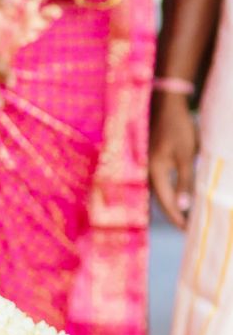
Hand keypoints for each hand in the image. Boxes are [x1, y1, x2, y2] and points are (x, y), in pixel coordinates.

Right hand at [149, 92, 197, 227]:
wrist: (166, 104)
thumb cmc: (178, 128)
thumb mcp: (187, 155)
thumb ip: (184, 181)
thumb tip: (183, 206)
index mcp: (155, 172)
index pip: (166, 202)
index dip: (178, 218)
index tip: (189, 231)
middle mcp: (147, 171)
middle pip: (159, 200)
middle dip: (173, 215)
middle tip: (187, 228)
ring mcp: (146, 165)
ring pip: (158, 192)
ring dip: (170, 204)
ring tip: (183, 215)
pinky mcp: (149, 160)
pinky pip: (158, 182)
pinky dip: (167, 192)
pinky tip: (174, 195)